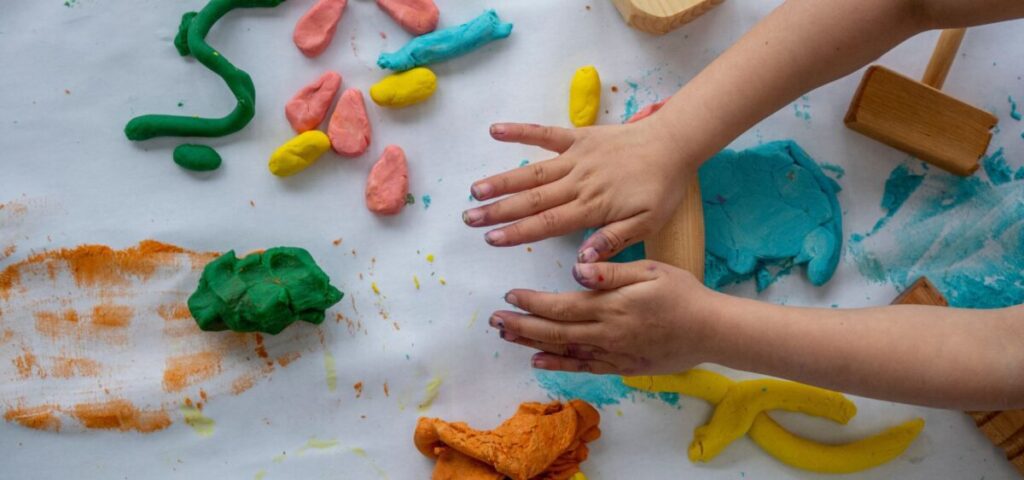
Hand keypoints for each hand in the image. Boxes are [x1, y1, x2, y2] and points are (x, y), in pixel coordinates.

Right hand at [464, 120, 692, 261]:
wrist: (674, 144)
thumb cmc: (662, 188)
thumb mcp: (647, 223)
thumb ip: (612, 240)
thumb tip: (581, 260)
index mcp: (592, 207)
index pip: (547, 223)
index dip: (517, 232)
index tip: (491, 239)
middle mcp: (578, 182)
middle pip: (531, 199)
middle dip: (498, 210)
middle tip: (469, 219)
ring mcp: (576, 158)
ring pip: (532, 171)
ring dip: (502, 180)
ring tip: (474, 189)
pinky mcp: (579, 137)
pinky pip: (545, 134)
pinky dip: (520, 131)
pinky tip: (495, 131)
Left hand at [490, 260, 720, 374]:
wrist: (711, 331)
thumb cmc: (683, 294)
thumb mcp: (651, 271)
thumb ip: (612, 271)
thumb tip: (578, 268)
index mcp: (610, 305)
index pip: (560, 305)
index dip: (532, 302)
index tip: (510, 295)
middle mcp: (606, 332)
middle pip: (554, 331)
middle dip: (521, 325)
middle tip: (494, 321)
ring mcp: (612, 352)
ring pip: (563, 350)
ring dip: (532, 344)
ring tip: (507, 338)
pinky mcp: (622, 366)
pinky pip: (584, 367)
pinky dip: (559, 365)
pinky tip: (539, 362)